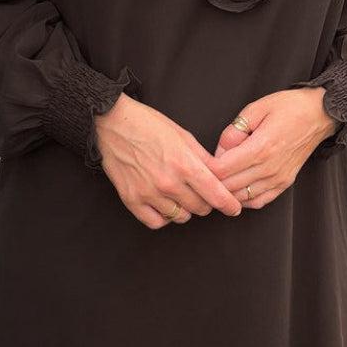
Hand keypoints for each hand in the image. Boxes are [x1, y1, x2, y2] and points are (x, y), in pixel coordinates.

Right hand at [94, 94, 244, 227]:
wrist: (113, 123)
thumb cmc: (149, 125)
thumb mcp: (183, 136)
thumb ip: (204, 158)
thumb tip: (221, 175)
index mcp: (185, 164)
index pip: (216, 195)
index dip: (229, 204)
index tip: (233, 208)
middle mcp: (168, 182)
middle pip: (201, 208)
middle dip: (206, 201)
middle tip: (200, 191)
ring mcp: (149, 193)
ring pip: (181, 217)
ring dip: (185, 209)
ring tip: (180, 194)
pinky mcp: (132, 200)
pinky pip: (156, 222)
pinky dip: (164, 217)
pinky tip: (164, 205)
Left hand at [210, 89, 337, 209]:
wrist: (320, 114)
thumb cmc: (290, 107)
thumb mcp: (256, 108)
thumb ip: (234, 131)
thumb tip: (219, 151)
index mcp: (260, 148)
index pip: (221, 170)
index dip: (205, 168)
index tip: (199, 162)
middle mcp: (269, 168)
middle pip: (228, 187)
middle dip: (211, 182)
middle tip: (202, 173)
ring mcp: (278, 178)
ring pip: (242, 198)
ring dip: (226, 192)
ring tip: (216, 182)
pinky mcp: (285, 183)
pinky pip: (259, 201)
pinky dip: (244, 199)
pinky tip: (236, 189)